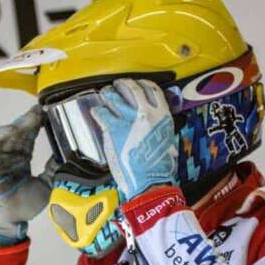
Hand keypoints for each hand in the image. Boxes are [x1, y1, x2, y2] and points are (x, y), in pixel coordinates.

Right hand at [0, 105, 53, 245]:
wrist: (10, 220)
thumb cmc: (25, 205)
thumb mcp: (47, 185)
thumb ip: (54, 169)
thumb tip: (67, 156)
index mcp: (22, 158)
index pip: (31, 136)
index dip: (39, 124)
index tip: (51, 114)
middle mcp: (10, 154)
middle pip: (21, 131)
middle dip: (31, 119)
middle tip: (43, 108)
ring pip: (9, 134)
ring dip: (20, 123)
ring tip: (33, 115)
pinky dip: (2, 134)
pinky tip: (14, 127)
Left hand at [90, 79, 178, 200]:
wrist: (149, 180)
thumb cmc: (159, 167)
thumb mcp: (167, 143)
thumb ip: (160, 132)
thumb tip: (158, 131)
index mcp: (162, 116)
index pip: (153, 90)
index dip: (143, 84)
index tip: (138, 84)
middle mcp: (146, 113)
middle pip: (132, 88)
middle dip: (124, 84)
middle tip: (118, 85)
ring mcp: (129, 119)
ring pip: (115, 97)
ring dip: (109, 94)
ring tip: (106, 94)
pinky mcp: (114, 128)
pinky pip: (102, 113)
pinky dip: (98, 111)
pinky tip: (96, 112)